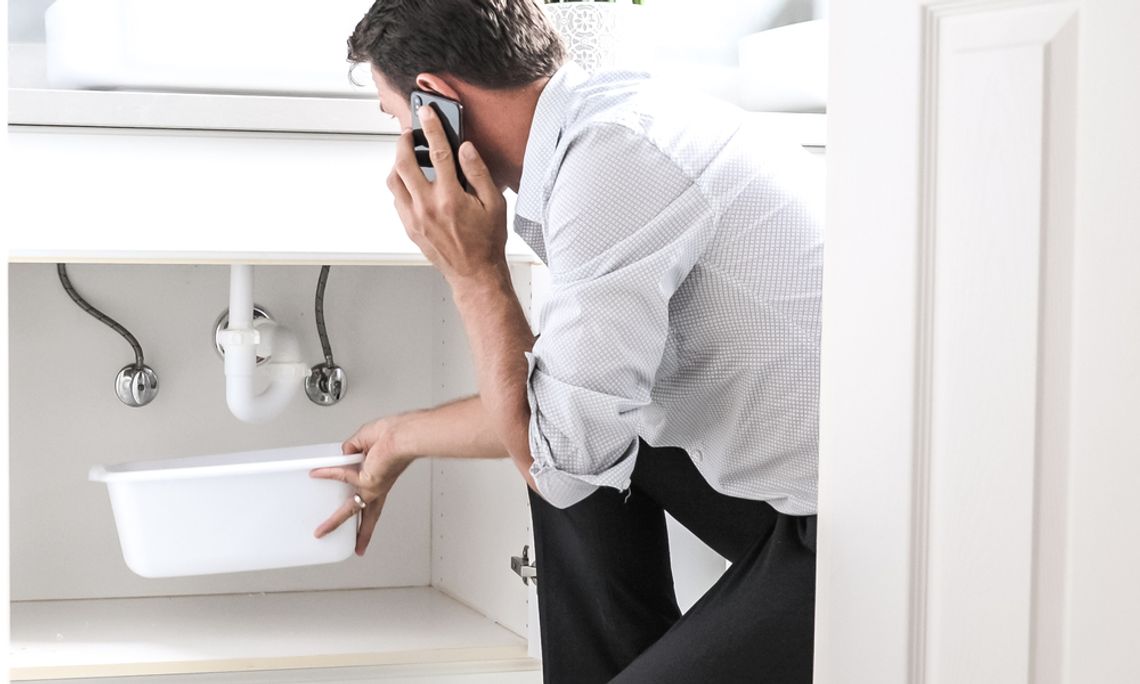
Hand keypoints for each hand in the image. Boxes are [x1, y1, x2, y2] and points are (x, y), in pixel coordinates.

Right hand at [309, 417, 415, 555]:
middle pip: (369, 514)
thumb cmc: (394, 433)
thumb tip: (343, 455)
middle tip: (358, 548)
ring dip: (335, 521)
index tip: (362, 516)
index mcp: (381, 477)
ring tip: (321, 532)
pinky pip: (341, 475)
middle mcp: (379, 485)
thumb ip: (352, 449)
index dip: (367, 507)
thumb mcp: (366, 441)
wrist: (403, 434)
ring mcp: (373, 486)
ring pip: (352, 509)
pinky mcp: (367, 482)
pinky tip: (315, 473)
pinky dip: (328, 472)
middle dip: (362, 533)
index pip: (374, 498)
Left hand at [388, 104, 508, 286]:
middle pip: (404, 163)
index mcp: (450, 197)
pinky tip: (412, 182)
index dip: (431, 128)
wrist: (475, 274)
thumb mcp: (494, 204)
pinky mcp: (410, 227)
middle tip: (410, 133)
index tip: (426, 113)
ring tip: (408, 156)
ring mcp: (415, 218)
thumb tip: (465, 149)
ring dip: (398, 163)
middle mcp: (428, 206)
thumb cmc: (487, 242)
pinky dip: (400, 185)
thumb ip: (478, 173)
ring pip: (394, 181)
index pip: (437, 153)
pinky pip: (397, 199)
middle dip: (405, 142)